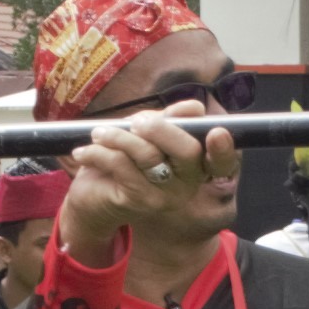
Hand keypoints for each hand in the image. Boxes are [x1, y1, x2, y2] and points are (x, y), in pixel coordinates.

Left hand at [53, 115, 238, 254]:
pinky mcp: (137, 201)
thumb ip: (168, 121)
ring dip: (118, 136)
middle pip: (187, 150)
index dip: (224, 149)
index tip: (217, 132)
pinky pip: (120, 165)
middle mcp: (187, 183)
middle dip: (160, 127)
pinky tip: (83, 151)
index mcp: (196, 165)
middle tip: (134, 121)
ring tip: (98, 133)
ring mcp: (164, 196)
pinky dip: (98, 152)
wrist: (93, 200)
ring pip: (148, 153)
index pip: (222, 159)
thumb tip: (195, 107)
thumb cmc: (124, 162)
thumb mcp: (146, 136)